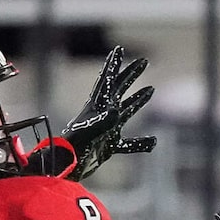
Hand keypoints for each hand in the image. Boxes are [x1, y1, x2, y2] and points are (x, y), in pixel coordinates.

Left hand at [59, 47, 156, 179]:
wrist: (66, 170)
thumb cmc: (73, 151)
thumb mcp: (88, 133)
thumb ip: (101, 122)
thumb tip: (116, 112)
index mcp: (96, 107)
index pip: (107, 81)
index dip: (114, 65)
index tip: (120, 49)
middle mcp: (102, 115)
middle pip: (119, 89)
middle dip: (131, 74)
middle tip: (144, 61)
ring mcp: (106, 130)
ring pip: (126, 111)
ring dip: (138, 100)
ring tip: (150, 89)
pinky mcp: (109, 146)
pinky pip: (129, 143)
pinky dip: (142, 142)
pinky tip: (153, 141)